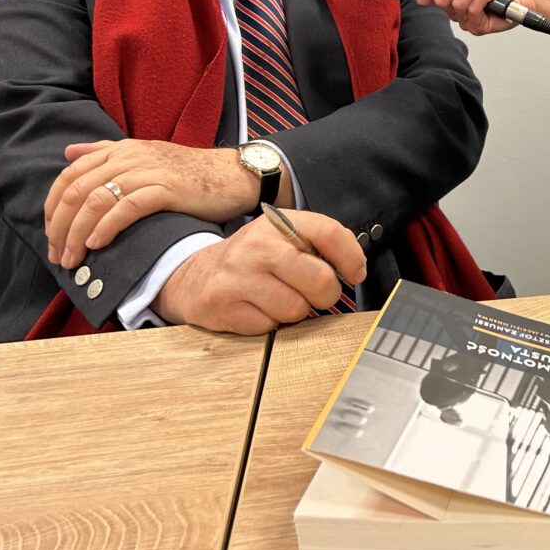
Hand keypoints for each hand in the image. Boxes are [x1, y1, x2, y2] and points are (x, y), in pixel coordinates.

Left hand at [44, 139, 254, 269]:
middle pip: (77, 191)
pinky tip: (98, 244)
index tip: (51, 235)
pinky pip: (127, 207)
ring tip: (73, 258)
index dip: (53, 207)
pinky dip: (107, 226)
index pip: (69, 175)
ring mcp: (147, 172)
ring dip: (78, 233)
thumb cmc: (187, 172)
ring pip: (96, 200)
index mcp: (119, 150)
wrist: (230, 175)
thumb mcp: (142, 155)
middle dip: (61, 227)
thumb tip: (68, 153)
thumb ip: (103, 152)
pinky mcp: (166, 189)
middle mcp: (128, 158)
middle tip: (58, 255)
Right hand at [153, 210, 367, 333]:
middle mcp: (259, 246)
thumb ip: (318, 244)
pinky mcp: (223, 305)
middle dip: (326, 295)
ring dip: (295, 311)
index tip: (355, 274)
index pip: (330, 233)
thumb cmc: (252, 259)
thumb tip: (354, 268)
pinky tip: (258, 308)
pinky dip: (269, 324)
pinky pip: (268, 326)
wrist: (195, 275)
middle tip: (316, 294)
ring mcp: (239, 276)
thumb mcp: (283, 237)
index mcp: (279, 223)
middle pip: (320, 280)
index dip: (351, 258)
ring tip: (280, 298)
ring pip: (296, 309)